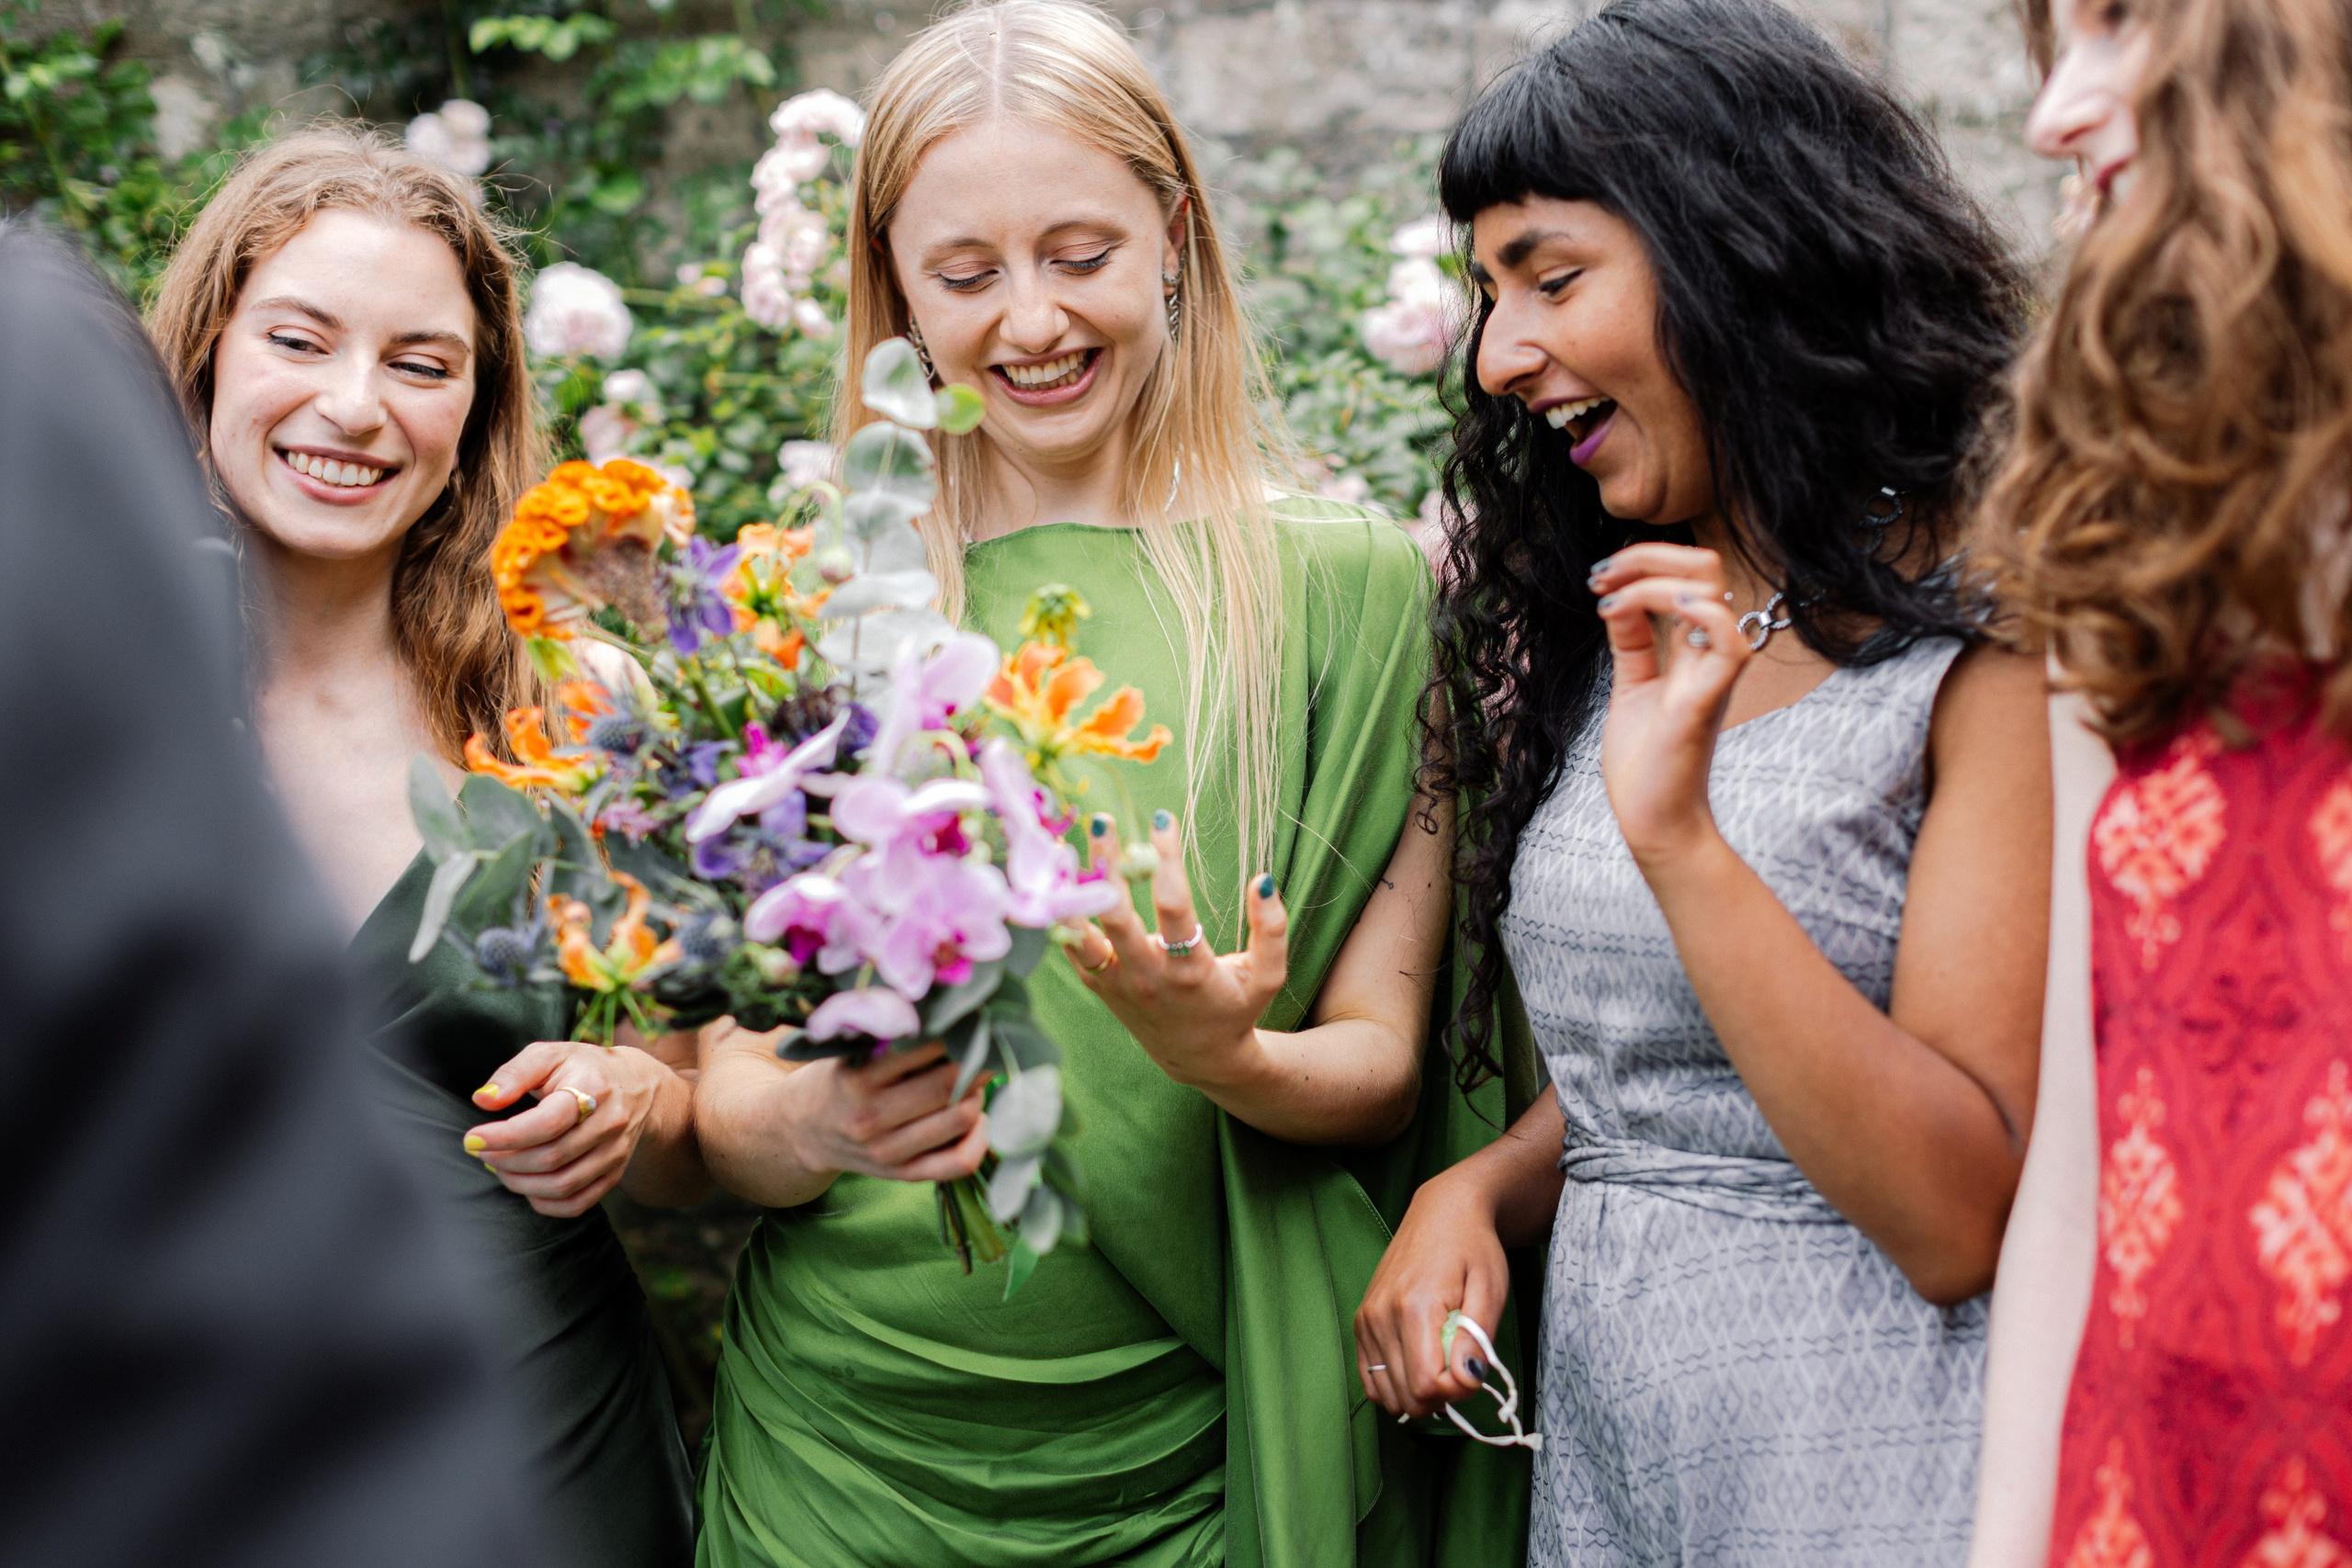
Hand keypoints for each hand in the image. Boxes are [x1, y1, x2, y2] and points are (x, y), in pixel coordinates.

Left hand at [465, 1032, 678, 1217]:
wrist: (637, 1085)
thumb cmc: (583, 1068)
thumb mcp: (550, 1055)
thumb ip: (515, 1073)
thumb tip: (484, 1100)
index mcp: (593, 1088)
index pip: (547, 1123)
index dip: (505, 1136)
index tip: (473, 1138)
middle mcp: (610, 1123)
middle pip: (551, 1158)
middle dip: (506, 1161)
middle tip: (482, 1152)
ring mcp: (615, 1152)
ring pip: (562, 1185)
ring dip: (520, 1183)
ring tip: (499, 1167)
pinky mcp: (614, 1173)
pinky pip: (577, 1204)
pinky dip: (544, 1203)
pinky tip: (525, 1185)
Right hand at [771, 1041, 989, 1184]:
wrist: (800, 1131)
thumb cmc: (836, 1078)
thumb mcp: (848, 1050)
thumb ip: (889, 1034)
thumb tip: (949, 1014)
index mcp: (858, 1080)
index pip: (924, 1050)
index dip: (957, 1032)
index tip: (970, 1020)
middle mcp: (872, 1118)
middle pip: (949, 1086)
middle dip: (976, 1062)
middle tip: (985, 1047)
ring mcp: (888, 1152)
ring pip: (960, 1120)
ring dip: (978, 1094)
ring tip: (976, 1079)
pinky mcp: (903, 1174)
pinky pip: (959, 1162)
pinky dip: (980, 1138)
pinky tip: (978, 1118)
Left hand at [1062, 808, 1288, 1090]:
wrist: (1197, 1057)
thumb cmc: (1236, 1007)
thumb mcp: (1268, 976)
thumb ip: (1272, 929)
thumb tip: (1262, 878)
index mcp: (1189, 972)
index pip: (1174, 907)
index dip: (1167, 861)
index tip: (1163, 819)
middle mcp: (1147, 977)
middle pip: (1117, 917)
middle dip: (1108, 866)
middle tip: (1103, 820)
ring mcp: (1117, 982)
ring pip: (1083, 934)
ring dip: (1071, 890)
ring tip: (1060, 847)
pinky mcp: (1097, 983)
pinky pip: (1072, 946)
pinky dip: (1061, 912)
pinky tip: (1056, 874)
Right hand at [1354, 1163, 1510, 1417]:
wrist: (1442, 1212)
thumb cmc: (1473, 1248)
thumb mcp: (1490, 1289)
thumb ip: (1477, 1340)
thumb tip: (1466, 1382)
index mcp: (1414, 1306)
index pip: (1427, 1385)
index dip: (1457, 1391)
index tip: (1474, 1368)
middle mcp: (1380, 1315)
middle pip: (1406, 1396)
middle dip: (1441, 1396)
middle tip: (1462, 1365)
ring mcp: (1365, 1319)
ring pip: (1387, 1394)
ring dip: (1419, 1393)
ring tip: (1442, 1363)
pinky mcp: (1360, 1323)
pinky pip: (1370, 1380)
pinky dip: (1396, 1385)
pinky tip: (1419, 1364)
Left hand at [1587, 543, 1749, 865]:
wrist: (1654, 821)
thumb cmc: (1646, 763)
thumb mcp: (1632, 687)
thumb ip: (1631, 645)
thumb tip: (1615, 602)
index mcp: (1693, 650)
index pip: (1688, 575)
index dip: (1645, 562)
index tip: (1599, 580)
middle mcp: (1708, 654)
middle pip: (1705, 567)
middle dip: (1649, 556)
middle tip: (1601, 579)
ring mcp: (1711, 675)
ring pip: (1712, 590)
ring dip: (1654, 580)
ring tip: (1611, 599)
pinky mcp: (1705, 702)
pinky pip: (1728, 643)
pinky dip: (1696, 613)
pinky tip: (1649, 613)